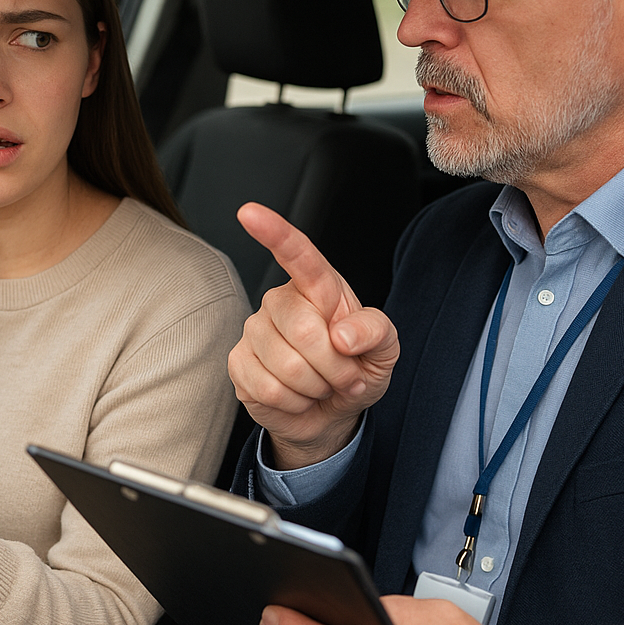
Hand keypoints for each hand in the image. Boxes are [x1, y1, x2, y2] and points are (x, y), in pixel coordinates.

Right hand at [227, 203, 399, 467]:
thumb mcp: (385, 349)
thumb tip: (342, 335)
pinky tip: (297, 397)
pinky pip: (268, 389)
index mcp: (318, 287)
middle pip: (303, 330)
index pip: (297, 254)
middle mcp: (281, 302)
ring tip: (320, 385)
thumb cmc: (357, 367)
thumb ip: (375, 331)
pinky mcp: (238, 363)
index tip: (249, 212)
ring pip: (286, 365)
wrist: (333, 411)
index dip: (274, 232)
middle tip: (346, 376)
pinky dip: (294, 403)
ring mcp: (255, 331)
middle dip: (335, 366)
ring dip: (315, 387)